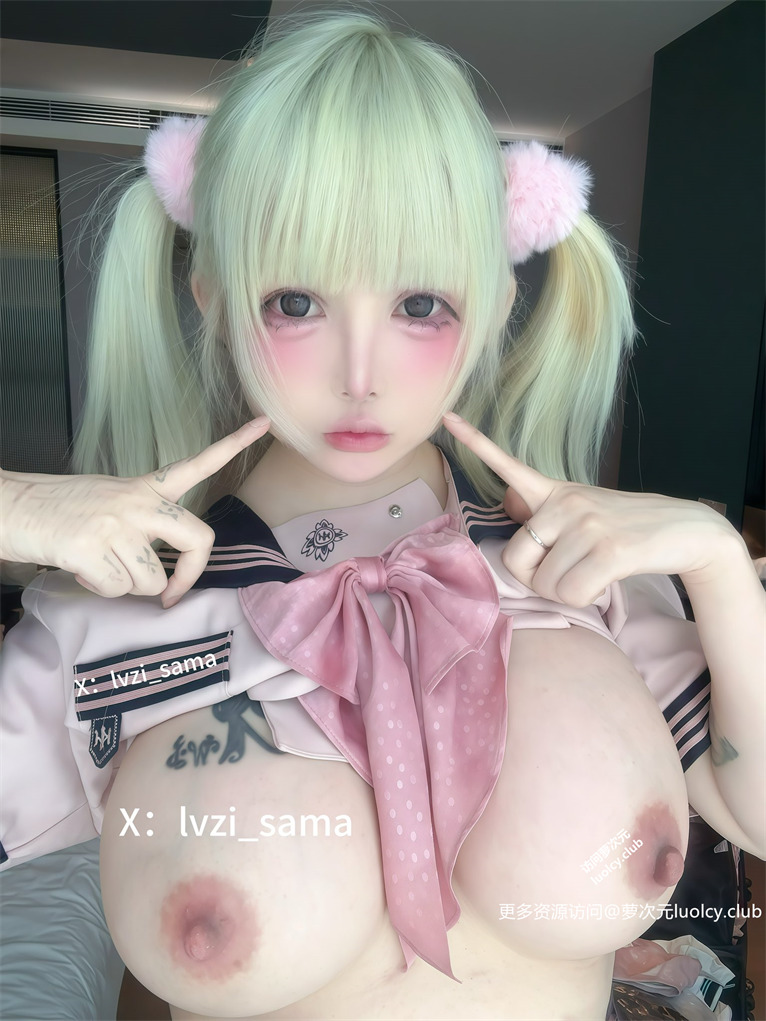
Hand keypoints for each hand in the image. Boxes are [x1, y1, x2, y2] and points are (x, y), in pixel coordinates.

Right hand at [0, 417, 269, 605]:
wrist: (9, 506)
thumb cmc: (58, 510)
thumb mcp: (109, 501)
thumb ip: (142, 523)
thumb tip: (162, 573)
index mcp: (143, 487)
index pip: (197, 464)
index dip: (233, 444)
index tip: (264, 423)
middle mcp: (137, 502)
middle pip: (198, 541)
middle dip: (188, 577)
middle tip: (172, 594)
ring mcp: (115, 524)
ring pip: (152, 581)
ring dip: (126, 587)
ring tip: (98, 566)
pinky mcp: (90, 548)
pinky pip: (116, 590)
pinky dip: (98, 590)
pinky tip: (80, 569)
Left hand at [442, 413, 740, 605]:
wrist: (685, 530)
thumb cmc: (626, 529)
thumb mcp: (583, 513)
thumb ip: (547, 515)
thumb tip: (514, 508)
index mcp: (556, 492)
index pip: (508, 466)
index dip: (476, 443)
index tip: (447, 418)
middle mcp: (566, 503)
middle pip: (515, 559)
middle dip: (535, 581)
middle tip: (563, 576)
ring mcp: (588, 524)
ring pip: (545, 584)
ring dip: (565, 593)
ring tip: (592, 574)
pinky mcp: (610, 549)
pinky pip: (571, 593)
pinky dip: (585, 599)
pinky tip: (605, 582)